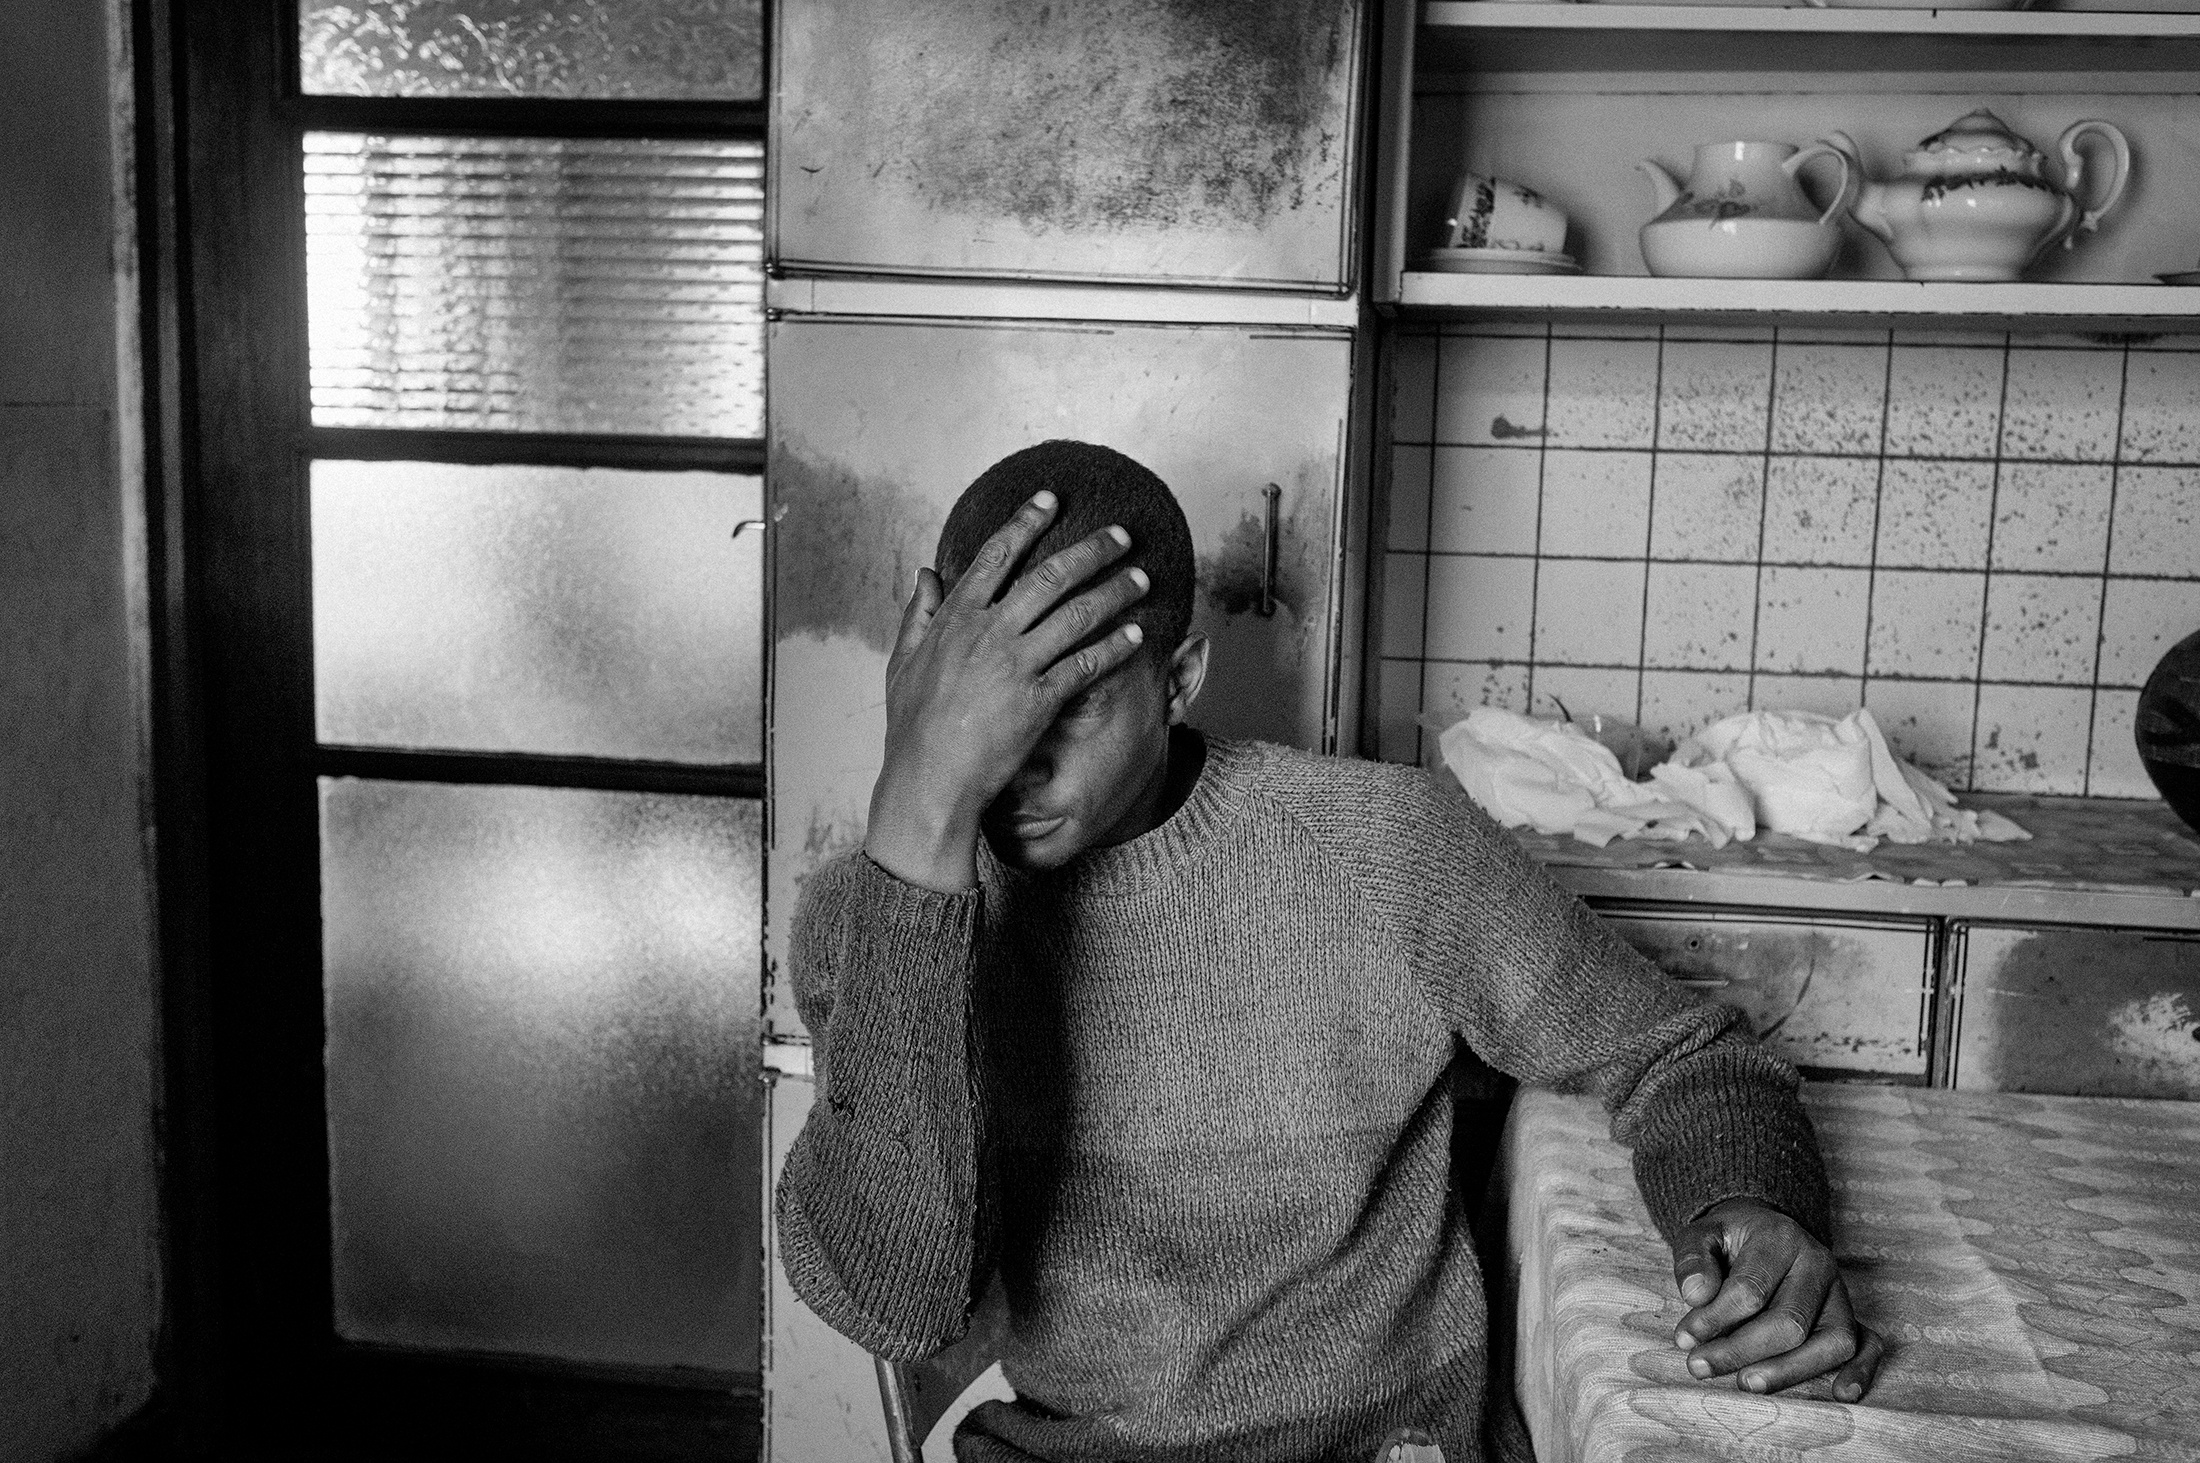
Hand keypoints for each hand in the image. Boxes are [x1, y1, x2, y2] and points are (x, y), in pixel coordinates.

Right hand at [864, 490, 1148, 892]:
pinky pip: (1086, 664)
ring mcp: (1014, 665)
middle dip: (1091, 550)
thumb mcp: (902, 663)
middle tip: (1122, 534)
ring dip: (1114, 592)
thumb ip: (918, 615)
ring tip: (1142, 577)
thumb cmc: (912, 728)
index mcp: (955, 619)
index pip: (996, 556)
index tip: (1050, 498)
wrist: (928, 780)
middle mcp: (988, 632)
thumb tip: (925, 574)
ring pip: (1076, 614)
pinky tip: (1136, 635)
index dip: (1026, 522)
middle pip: (1049, 576)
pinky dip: (1114, 647)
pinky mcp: (1038, 700)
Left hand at [1670, 1197, 1883, 1401]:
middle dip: (1741, 1350)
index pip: (1750, 1290)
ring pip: (1832, 1341)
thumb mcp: (1700, 1234)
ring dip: (1789, 1370)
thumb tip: (1696, 1295)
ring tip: (1746, 1384)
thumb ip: (1693, 1259)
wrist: (1761, 1228)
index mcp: (1780, 1238)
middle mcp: (1818, 1264)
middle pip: (1790, 1322)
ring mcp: (1840, 1292)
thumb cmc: (1729, 1239)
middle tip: (1700, 1367)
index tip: (1684, 1340)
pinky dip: (1861, 1371)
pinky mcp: (1851, 1315)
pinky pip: (1869, 1345)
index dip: (1714, 1320)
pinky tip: (1841, 1393)